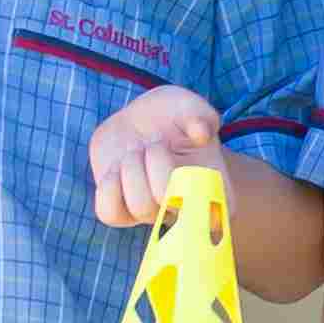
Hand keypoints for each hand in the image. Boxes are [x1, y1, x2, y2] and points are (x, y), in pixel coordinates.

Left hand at [85, 83, 229, 227]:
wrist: (142, 122)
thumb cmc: (172, 115)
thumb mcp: (189, 107)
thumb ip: (200, 115)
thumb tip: (200, 133)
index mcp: (214, 190)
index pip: (214, 215)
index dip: (196, 196)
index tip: (185, 167)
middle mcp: (184, 210)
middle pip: (171, 205)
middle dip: (157, 164)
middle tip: (155, 141)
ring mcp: (152, 214)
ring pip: (141, 207)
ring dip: (133, 171)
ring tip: (135, 150)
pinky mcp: (120, 211)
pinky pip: (109, 213)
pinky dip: (109, 188)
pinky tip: (116, 168)